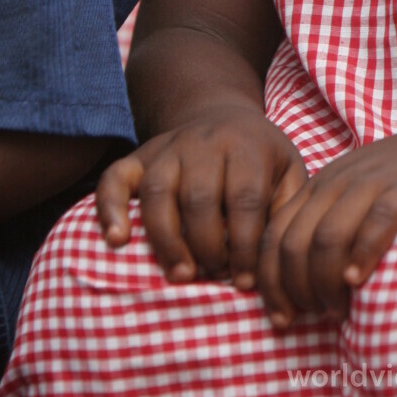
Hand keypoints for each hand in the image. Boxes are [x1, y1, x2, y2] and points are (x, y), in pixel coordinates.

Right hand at [95, 103, 306, 286]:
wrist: (223, 115)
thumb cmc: (260, 158)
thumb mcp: (287, 172)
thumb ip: (286, 209)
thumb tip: (280, 262)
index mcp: (245, 146)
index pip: (244, 199)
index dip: (244, 245)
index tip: (246, 280)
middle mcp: (204, 142)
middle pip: (200, 198)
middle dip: (207, 246)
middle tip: (214, 277)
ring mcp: (168, 148)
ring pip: (158, 192)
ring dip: (166, 239)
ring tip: (181, 274)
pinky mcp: (139, 157)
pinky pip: (114, 178)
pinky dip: (110, 208)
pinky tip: (117, 240)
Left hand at [256, 118, 396, 326]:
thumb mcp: (358, 191)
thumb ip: (330, 220)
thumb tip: (302, 280)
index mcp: (321, 183)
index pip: (274, 234)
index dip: (270, 282)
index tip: (281, 317)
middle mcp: (339, 180)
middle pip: (294, 243)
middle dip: (296, 290)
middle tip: (316, 316)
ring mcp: (372, 182)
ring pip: (327, 238)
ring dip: (325, 283)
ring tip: (339, 310)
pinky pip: (375, 223)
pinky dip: (362, 255)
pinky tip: (358, 281)